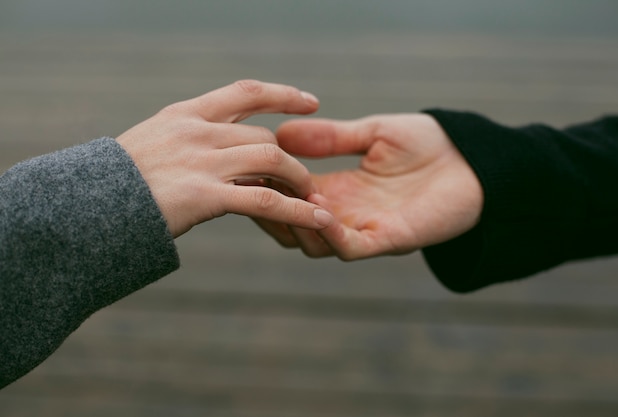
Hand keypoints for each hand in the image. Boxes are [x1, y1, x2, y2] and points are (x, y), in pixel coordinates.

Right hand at [116, 80, 333, 237]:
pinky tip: (319, 219)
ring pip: (272, 158)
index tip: (310, 101)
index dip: (283, 94)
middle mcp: (198, 131)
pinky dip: (298, 210)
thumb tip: (220, 146)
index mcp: (185, 114)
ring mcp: (202, 162)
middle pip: (264, 135)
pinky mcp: (204, 196)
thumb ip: (188, 139)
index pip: (246, 93)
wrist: (84, 207)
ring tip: (313, 197)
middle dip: (290, 157)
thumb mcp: (152, 143)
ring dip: (299, 179)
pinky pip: (266, 200)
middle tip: (304, 178)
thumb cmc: (117, 182)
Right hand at [256, 113, 483, 258]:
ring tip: (280, 199)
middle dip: (268, 209)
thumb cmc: (429, 146)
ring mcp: (364, 231)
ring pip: (312, 244)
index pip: (289, 194)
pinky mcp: (388, 241)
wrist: (476, 162)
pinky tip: (318, 212)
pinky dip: (329, 235)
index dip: (265, 183)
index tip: (242, 166)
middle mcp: (345, 215)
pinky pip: (349, 248)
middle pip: (291, 225)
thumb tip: (281, 132)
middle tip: (249, 188)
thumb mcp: (372, 133)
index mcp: (338, 190)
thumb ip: (331, 138)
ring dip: (293, 223)